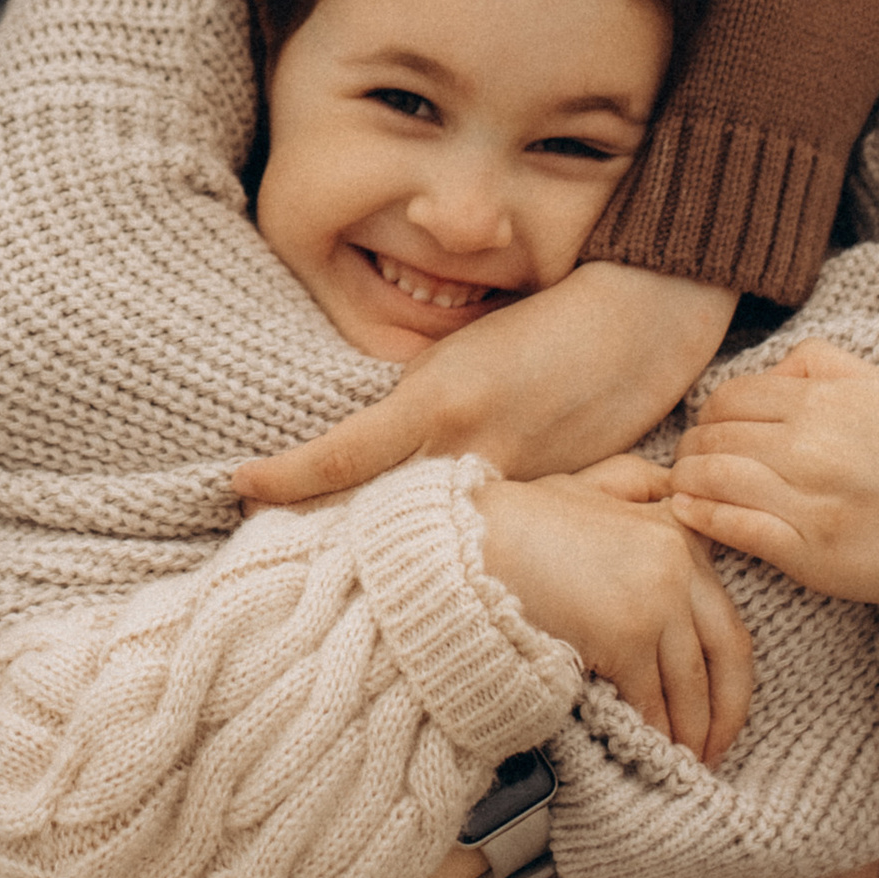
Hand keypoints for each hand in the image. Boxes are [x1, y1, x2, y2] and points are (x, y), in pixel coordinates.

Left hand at [235, 262, 736, 511]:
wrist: (639, 317)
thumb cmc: (542, 321)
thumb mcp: (458, 353)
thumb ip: (416, 404)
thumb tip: (375, 449)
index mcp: (436, 404)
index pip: (340, 457)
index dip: (285, 480)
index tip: (239, 486)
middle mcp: (468, 452)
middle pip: (375, 509)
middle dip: (324, 529)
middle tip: (266, 537)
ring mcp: (512, 484)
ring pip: (430, 528)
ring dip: (388, 541)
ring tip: (340, 559)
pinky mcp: (550, 499)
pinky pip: (490, 528)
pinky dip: (459, 539)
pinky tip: (439, 553)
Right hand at [477, 460, 752, 761]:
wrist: (469, 544)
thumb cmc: (520, 519)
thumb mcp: (590, 487)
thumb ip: (637, 490)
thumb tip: (676, 494)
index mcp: (679, 530)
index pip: (726, 617)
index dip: (730, 673)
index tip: (722, 706)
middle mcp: (680, 561)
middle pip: (726, 655)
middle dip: (725, 712)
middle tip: (714, 748)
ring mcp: (657, 598)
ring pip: (690, 685)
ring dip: (690, 731)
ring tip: (683, 761)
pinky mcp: (627, 634)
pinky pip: (652, 698)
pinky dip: (654, 730)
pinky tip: (649, 749)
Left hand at [669, 340, 878, 661]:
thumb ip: (822, 366)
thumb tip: (767, 369)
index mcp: (829, 401)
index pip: (730, 398)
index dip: (710, 414)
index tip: (711, 430)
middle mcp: (816, 447)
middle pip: (714, 437)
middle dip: (693, 447)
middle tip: (690, 461)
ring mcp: (813, 503)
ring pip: (713, 479)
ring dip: (686, 481)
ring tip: (685, 487)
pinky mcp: (814, 556)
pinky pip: (735, 529)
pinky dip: (701, 517)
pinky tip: (691, 513)